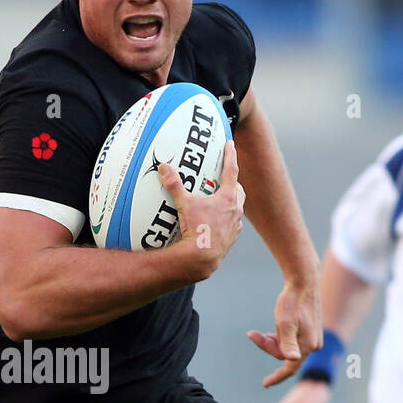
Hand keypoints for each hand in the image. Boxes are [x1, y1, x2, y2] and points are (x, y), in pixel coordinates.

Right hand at [159, 141, 244, 278]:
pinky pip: (233, 224)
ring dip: (232, 201)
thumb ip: (174, 185)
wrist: (203, 257)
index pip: (231, 170)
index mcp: (228, 197)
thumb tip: (163, 167)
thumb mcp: (184, 204)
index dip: (230, 155)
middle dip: (234, 182)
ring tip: (222, 200)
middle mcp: (235, 210)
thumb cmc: (196, 229)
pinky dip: (228, 219)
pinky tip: (218, 222)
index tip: (231, 144)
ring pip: (238, 207)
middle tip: (226, 178)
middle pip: (239, 190)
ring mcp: (235, 225)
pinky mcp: (232, 238)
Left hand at [247, 277, 321, 387]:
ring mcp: (313, 337)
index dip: (277, 377)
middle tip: (252, 334)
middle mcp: (313, 344)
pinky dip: (280, 336)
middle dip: (268, 346)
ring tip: (260, 331)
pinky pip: (292, 339)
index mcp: (307, 345)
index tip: (265, 384)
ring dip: (273, 340)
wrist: (304, 282)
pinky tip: (273, 328)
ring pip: (287, 346)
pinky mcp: (310, 330)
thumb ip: (287, 343)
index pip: (290, 368)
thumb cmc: (292, 302)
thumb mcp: (285, 323)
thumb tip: (293, 360)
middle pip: (285, 354)